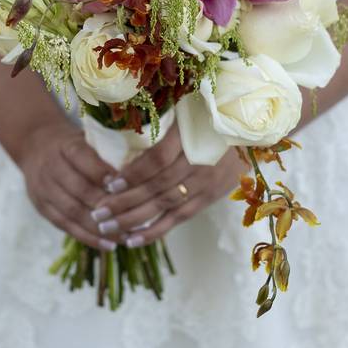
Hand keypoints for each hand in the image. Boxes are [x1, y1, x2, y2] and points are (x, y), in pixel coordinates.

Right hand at [17, 121, 118, 250]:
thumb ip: (107, 152)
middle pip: (78, 189)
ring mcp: (43, 189)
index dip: (102, 172)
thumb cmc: (73, 144)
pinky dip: (87, 237)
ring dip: (99, 228)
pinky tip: (108, 245)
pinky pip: (65, 226)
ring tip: (124, 238)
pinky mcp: (42, 207)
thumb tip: (137, 173)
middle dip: (106, 206)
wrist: (34, 145)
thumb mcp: (87, 137)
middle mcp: (51, 168)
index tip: (123, 185)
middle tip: (131, 218)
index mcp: (66, 146)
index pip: (83, 158)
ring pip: (72, 212)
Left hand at [90, 127, 245, 246]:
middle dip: (124, 202)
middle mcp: (201, 161)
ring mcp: (207, 182)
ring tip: (106, 228)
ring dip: (134, 219)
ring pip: (166, 206)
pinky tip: (132, 239)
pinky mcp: (211, 196)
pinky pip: (179, 218)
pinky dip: (155, 230)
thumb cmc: (208, 113)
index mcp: (192, 134)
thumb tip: (121, 143)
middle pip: (158, 187)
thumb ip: (160, 124)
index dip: (133, 173)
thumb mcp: (186, 108)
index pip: (159, 159)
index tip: (109, 183)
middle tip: (97, 213)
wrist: (250, 128)